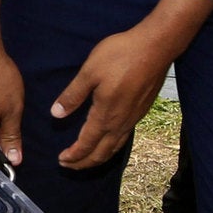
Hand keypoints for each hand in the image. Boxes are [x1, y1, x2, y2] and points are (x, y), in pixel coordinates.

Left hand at [50, 0, 212, 166]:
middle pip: (102, 153)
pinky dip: (111, 146)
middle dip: (84, 163)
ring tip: (86, 159)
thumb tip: (56, 115)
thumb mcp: (90, 72)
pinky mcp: (141, 110)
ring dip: (98, 157)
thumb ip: (73, 95)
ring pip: (115, 147)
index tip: (61, 161)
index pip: (87, 144)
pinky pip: (124, 137)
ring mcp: (133, 118)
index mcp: (106, 115)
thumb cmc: (121, 55)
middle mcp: (121, 122)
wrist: (156, 46)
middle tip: (68, 166)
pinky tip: (107, 140)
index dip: (73, 156)